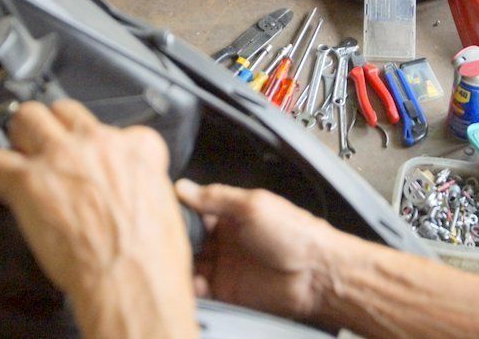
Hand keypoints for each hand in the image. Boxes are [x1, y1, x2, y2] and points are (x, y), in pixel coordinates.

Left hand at [0, 100, 195, 337]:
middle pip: (65, 110)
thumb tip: (127, 187)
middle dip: (55, 126)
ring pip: (27, 118)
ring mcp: (61, 157)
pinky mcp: (28, 180)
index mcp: (138, 148)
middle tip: (50, 146)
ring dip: (22, 135)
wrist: (131, 277)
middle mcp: (99, 143)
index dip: (105, 146)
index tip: (98, 159)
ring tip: (21, 153)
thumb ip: (141, 180)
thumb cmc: (150, 253)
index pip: (120, 128)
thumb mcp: (163, 201)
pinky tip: (5, 185)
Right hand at [175, 180, 353, 320]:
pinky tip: (193, 281)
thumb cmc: (296, 235)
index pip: (196, 210)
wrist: (316, 274)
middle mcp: (227, 239)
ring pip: (190, 265)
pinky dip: (191, 287)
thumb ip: (217, 197)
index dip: (179, 212)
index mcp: (233, 214)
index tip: (161, 213)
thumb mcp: (253, 206)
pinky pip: (200, 290)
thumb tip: (185, 187)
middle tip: (163, 241)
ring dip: (179, 265)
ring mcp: (226, 265)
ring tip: (173, 263)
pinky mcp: (227, 291)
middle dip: (175, 240)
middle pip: (189, 239)